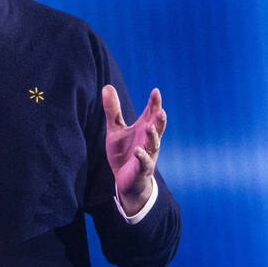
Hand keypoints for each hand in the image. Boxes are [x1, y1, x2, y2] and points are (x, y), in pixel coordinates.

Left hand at [102, 85, 165, 215]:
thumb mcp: (115, 130)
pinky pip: (145, 162)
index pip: (151, 114)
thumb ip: (113, 110)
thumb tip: (107, 86)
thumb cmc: (124, 153)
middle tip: (160, 109)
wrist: (125, 180)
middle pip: (157, 127)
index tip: (156, 91)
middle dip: (159, 119)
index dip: (154, 103)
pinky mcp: (141, 168)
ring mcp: (147, 154)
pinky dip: (142, 156)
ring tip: (149, 126)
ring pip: (154, 144)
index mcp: (143, 129)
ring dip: (153, 135)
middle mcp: (148, 140)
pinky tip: (139, 150)